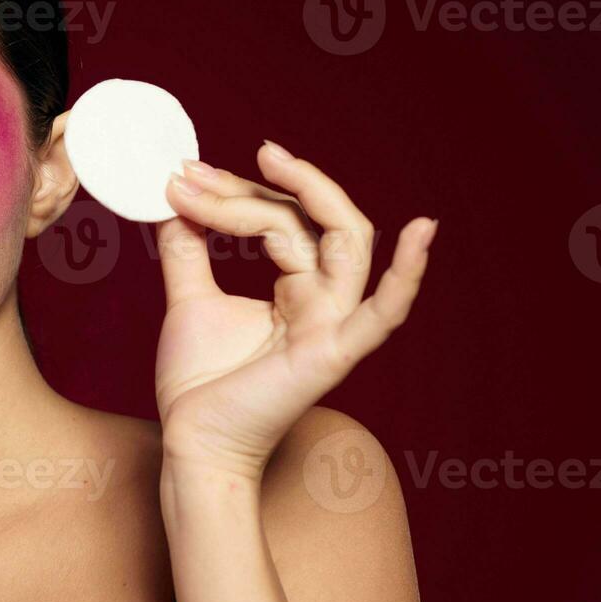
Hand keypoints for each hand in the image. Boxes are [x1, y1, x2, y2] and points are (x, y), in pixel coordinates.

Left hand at [153, 140, 436, 476]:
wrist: (191, 441)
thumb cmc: (199, 383)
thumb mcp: (189, 300)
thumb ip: (189, 249)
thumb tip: (177, 199)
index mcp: (297, 288)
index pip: (282, 219)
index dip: (235, 191)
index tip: (182, 175)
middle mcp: (324, 300)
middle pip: (309, 221)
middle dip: (259, 186)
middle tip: (198, 169)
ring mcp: (334, 325)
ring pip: (341, 242)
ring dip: (303, 196)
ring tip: (266, 160)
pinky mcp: (333, 353)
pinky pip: (383, 314)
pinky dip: (408, 274)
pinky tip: (423, 231)